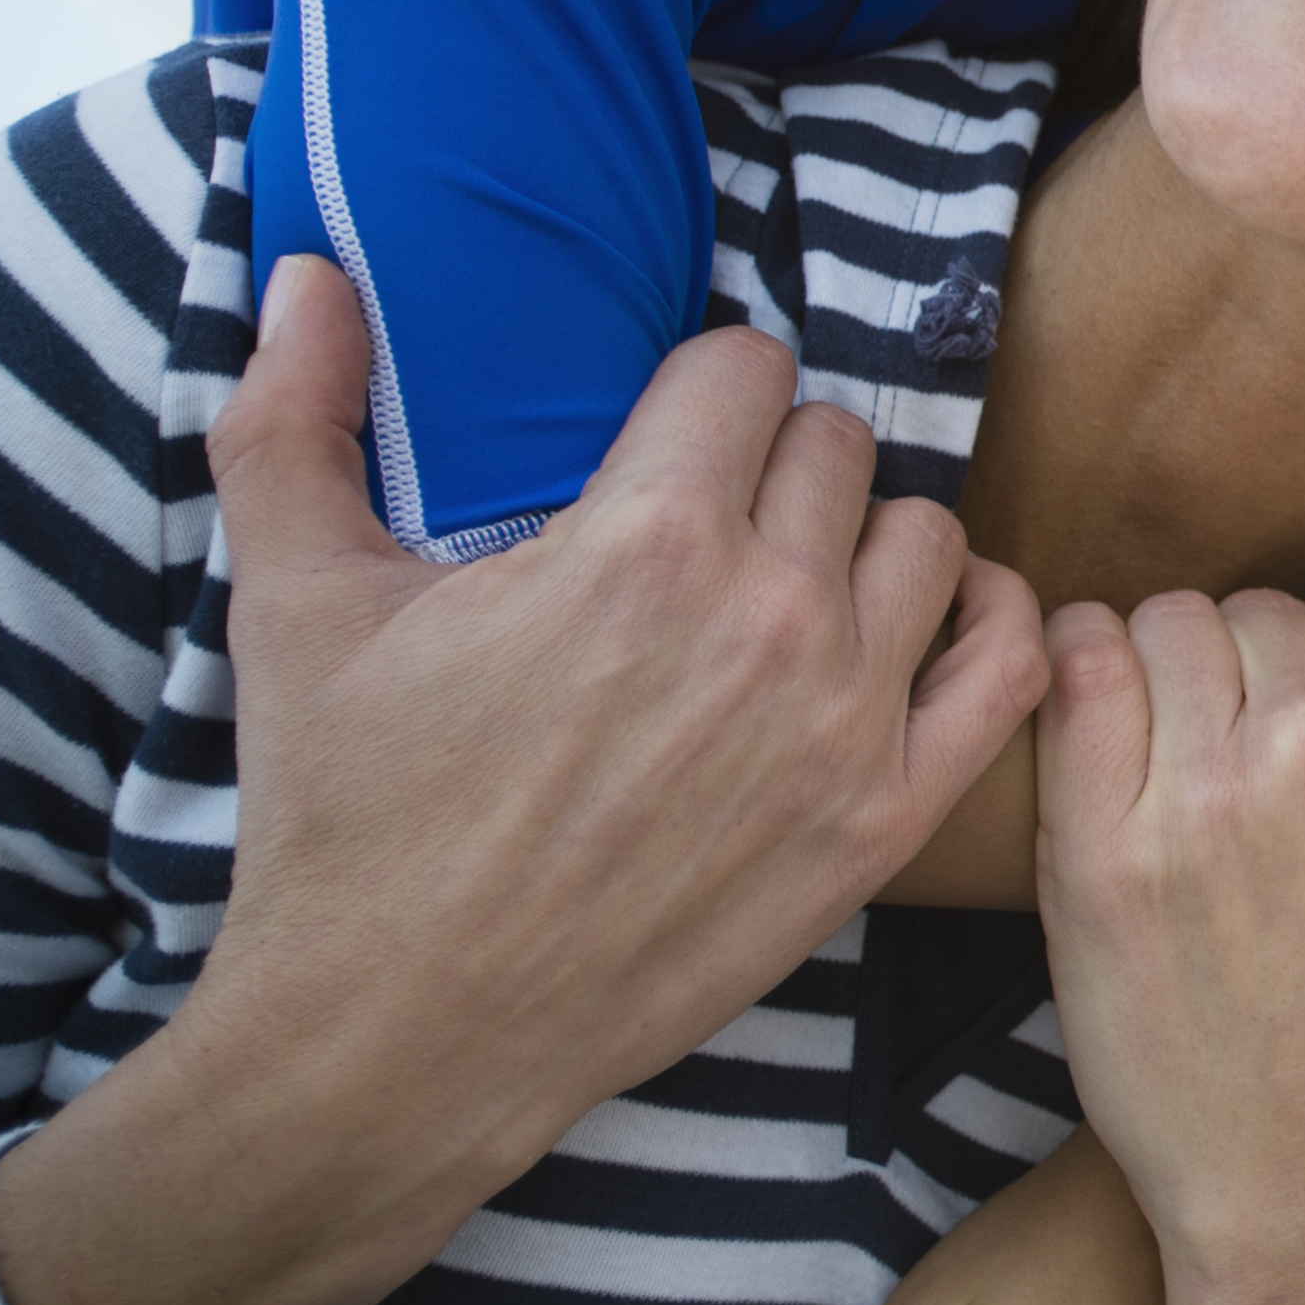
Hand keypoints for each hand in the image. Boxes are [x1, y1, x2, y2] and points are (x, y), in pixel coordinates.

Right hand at [0, 263, 1050, 1304]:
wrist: (398, 1033)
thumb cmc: (348, 817)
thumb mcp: (294, 602)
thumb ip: (294, 416)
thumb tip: (307, 271)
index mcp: (645, 542)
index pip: (747, 367)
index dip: (696, 393)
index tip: (660, 441)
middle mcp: (768, 618)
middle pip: (835, 446)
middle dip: (767, 466)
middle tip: (699, 527)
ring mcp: (843, 722)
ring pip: (929, 537)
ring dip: (864, 543)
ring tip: (784, 585)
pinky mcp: (885, 819)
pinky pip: (1010, 666)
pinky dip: (986, 625)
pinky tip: (920, 626)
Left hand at [1032, 584, 1304, 1304]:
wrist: (1303, 1164)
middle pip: (1256, 613)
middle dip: (1249, 664)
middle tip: (1239, 750)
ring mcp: (1199, 794)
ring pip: (1167, 622)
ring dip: (1166, 661)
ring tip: (1168, 737)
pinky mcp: (1099, 845)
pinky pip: (1075, 669)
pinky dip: (1077, 655)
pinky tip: (1094, 693)